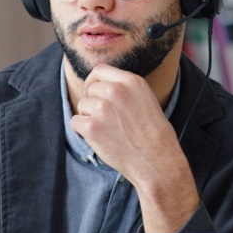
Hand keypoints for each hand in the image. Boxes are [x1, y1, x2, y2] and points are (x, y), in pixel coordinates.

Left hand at [70, 65, 198, 232]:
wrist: (157, 162)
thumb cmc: (155, 136)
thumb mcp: (146, 100)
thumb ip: (126, 90)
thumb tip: (103, 87)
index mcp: (132, 82)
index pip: (100, 70)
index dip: (93, 81)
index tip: (94, 92)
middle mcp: (116, 91)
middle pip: (90, 88)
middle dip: (93, 101)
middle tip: (104, 118)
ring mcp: (103, 108)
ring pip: (82, 105)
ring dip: (89, 117)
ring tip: (107, 131)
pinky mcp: (92, 127)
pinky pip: (75, 122)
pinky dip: (83, 131)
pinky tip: (100, 139)